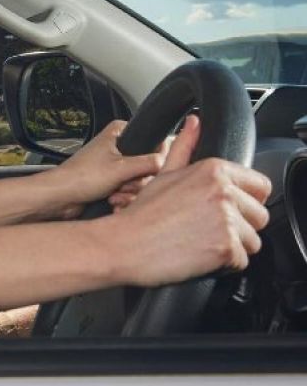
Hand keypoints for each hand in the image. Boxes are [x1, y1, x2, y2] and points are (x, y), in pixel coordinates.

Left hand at [41, 119, 167, 218]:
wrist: (60, 197)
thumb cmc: (80, 177)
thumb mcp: (121, 168)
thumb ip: (149, 163)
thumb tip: (168, 161)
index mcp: (119, 132)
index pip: (154, 143)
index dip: (153, 161)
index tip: (144, 171)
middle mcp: (118, 146)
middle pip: (149, 166)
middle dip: (137, 181)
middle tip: (123, 184)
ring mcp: (116, 164)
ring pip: (140, 181)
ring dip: (130, 192)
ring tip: (114, 193)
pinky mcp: (112, 181)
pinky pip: (130, 190)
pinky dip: (124, 198)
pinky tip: (113, 200)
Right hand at [105, 154, 270, 286]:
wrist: (124, 244)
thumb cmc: (141, 214)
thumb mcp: (163, 173)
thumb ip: (185, 147)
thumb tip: (194, 122)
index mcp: (213, 171)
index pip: (261, 186)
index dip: (247, 201)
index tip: (228, 209)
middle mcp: (224, 192)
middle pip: (260, 216)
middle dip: (240, 227)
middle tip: (208, 229)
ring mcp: (227, 220)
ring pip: (253, 240)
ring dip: (232, 246)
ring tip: (202, 242)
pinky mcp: (226, 247)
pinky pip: (241, 261)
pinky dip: (223, 263)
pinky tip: (200, 255)